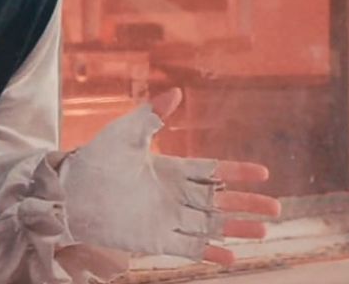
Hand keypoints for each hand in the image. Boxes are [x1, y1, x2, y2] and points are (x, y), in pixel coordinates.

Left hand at [60, 88, 280, 265]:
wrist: (72, 193)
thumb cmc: (97, 161)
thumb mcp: (126, 133)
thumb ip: (152, 115)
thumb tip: (175, 91)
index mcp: (171, 169)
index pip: (213, 171)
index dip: (237, 173)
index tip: (263, 173)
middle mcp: (174, 196)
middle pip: (220, 201)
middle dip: (247, 204)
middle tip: (276, 208)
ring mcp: (167, 219)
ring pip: (211, 225)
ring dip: (237, 229)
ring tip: (263, 231)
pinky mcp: (156, 239)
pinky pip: (189, 247)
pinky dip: (211, 252)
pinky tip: (232, 257)